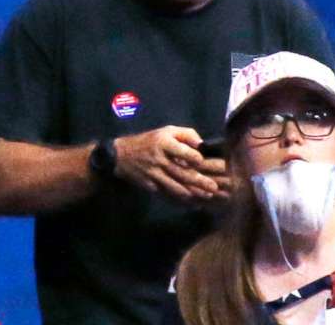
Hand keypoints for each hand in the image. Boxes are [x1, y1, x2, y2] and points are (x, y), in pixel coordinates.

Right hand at [113, 125, 230, 201]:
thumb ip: (186, 134)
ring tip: (206, 196)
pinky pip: (168, 194)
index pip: (184, 153)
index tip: (202, 162)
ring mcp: (154, 174)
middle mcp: (159, 159)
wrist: (120, 155)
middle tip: (214, 187)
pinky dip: (181, 200)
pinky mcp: (150, 185)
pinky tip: (192, 203)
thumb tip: (202, 145)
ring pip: (176, 187)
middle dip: (200, 182)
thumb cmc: (149, 141)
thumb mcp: (166, 131)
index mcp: (163, 143)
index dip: (196, 159)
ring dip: (193, 193)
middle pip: (183, 173)